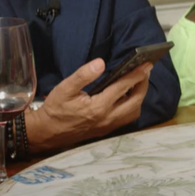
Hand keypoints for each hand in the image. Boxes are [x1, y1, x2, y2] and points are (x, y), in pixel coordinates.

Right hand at [26, 58, 151, 152]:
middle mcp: (108, 118)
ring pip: (134, 112)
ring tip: (138, 81)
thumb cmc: (56, 109)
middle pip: (135, 101)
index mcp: (99, 107)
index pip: (123, 87)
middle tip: (145, 70)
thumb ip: (83, 75)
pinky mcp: (107, 130)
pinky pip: (127, 118)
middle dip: (143, 84)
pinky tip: (128, 96)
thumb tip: (101, 63)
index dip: (137, 74)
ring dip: (140, 96)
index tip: (147, 64)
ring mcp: (109, 126)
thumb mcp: (65, 88)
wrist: (47, 132)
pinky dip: (132, 105)